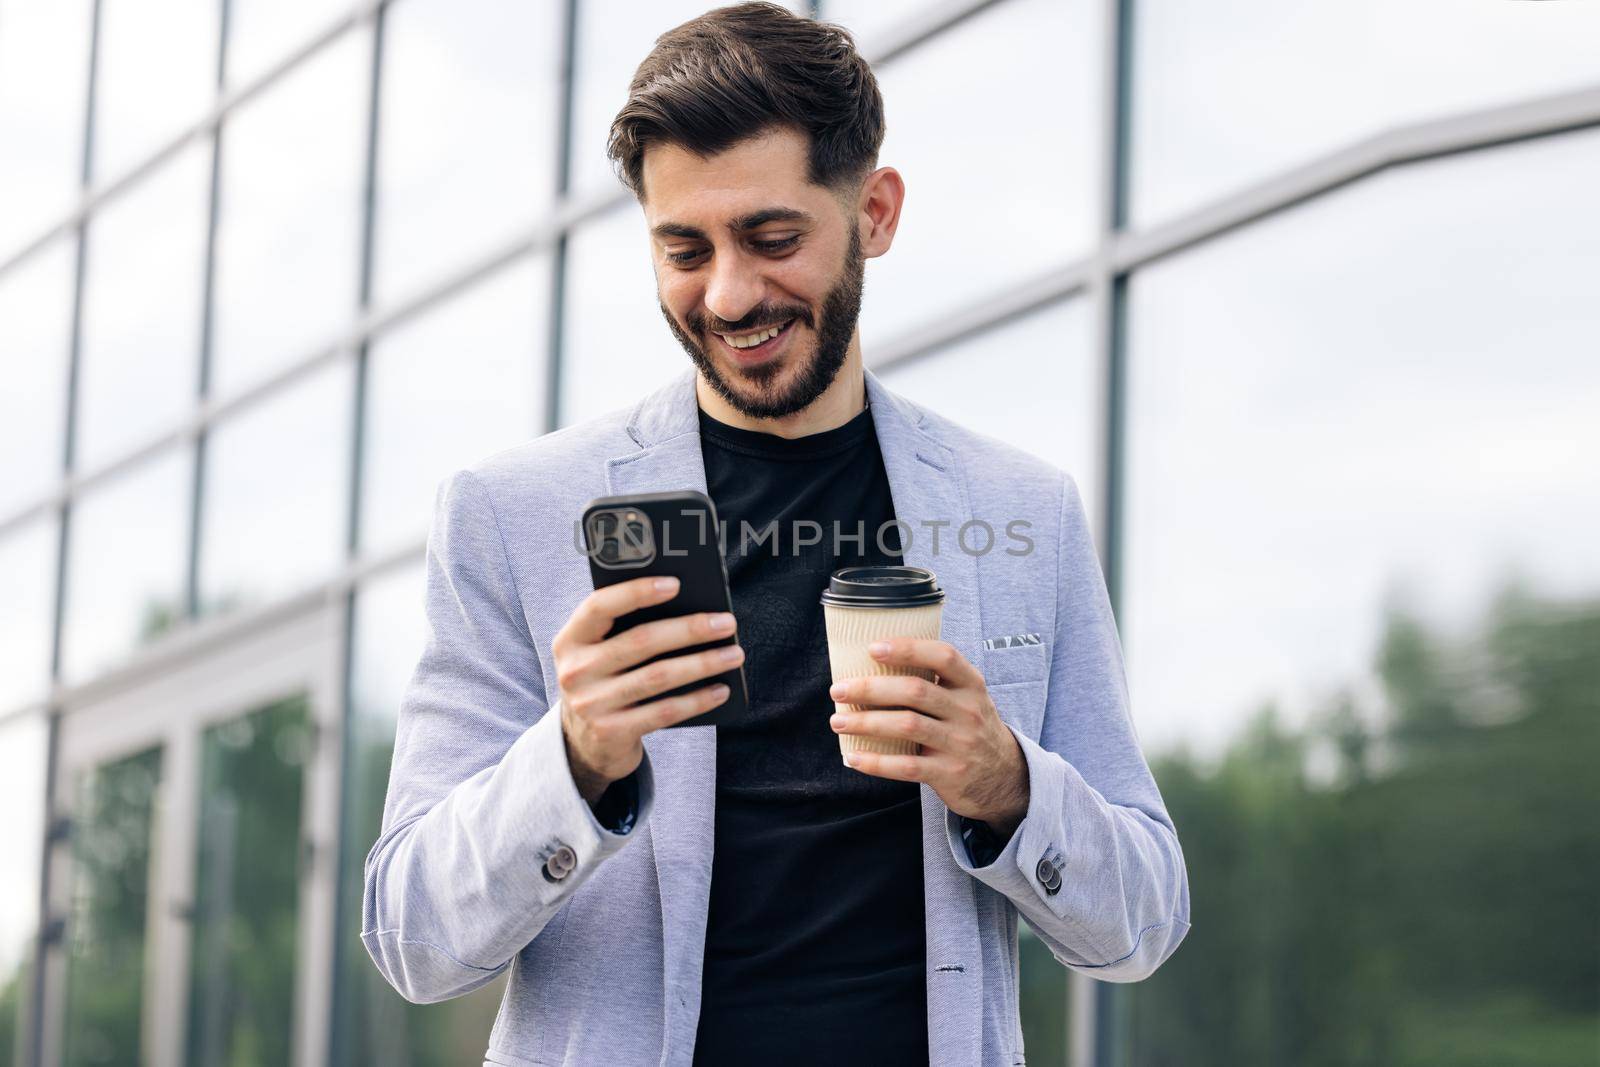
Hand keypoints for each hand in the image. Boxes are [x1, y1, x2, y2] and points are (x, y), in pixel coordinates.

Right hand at [552, 575, 741, 804]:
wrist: (583, 742)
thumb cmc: (604, 681)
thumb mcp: (598, 653)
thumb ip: (624, 629)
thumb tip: (690, 608)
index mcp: (570, 639)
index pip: (600, 606)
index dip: (637, 592)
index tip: (676, 583)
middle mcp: (576, 670)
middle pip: (641, 641)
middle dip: (690, 629)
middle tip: (726, 623)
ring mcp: (591, 704)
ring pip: (658, 676)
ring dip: (702, 663)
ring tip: (734, 654)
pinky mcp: (611, 732)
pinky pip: (664, 712)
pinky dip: (697, 699)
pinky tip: (721, 689)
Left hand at [828, 639, 1029, 839]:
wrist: (1005, 778)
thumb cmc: (971, 729)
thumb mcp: (967, 700)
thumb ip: (936, 683)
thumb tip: (874, 666)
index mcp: (971, 685)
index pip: (943, 657)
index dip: (908, 649)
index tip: (873, 648)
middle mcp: (968, 711)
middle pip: (915, 691)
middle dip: (871, 688)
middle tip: (839, 690)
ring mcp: (960, 743)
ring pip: (907, 726)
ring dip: (866, 723)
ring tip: (838, 721)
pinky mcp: (949, 773)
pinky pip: (907, 766)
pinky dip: (876, 762)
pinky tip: (854, 757)